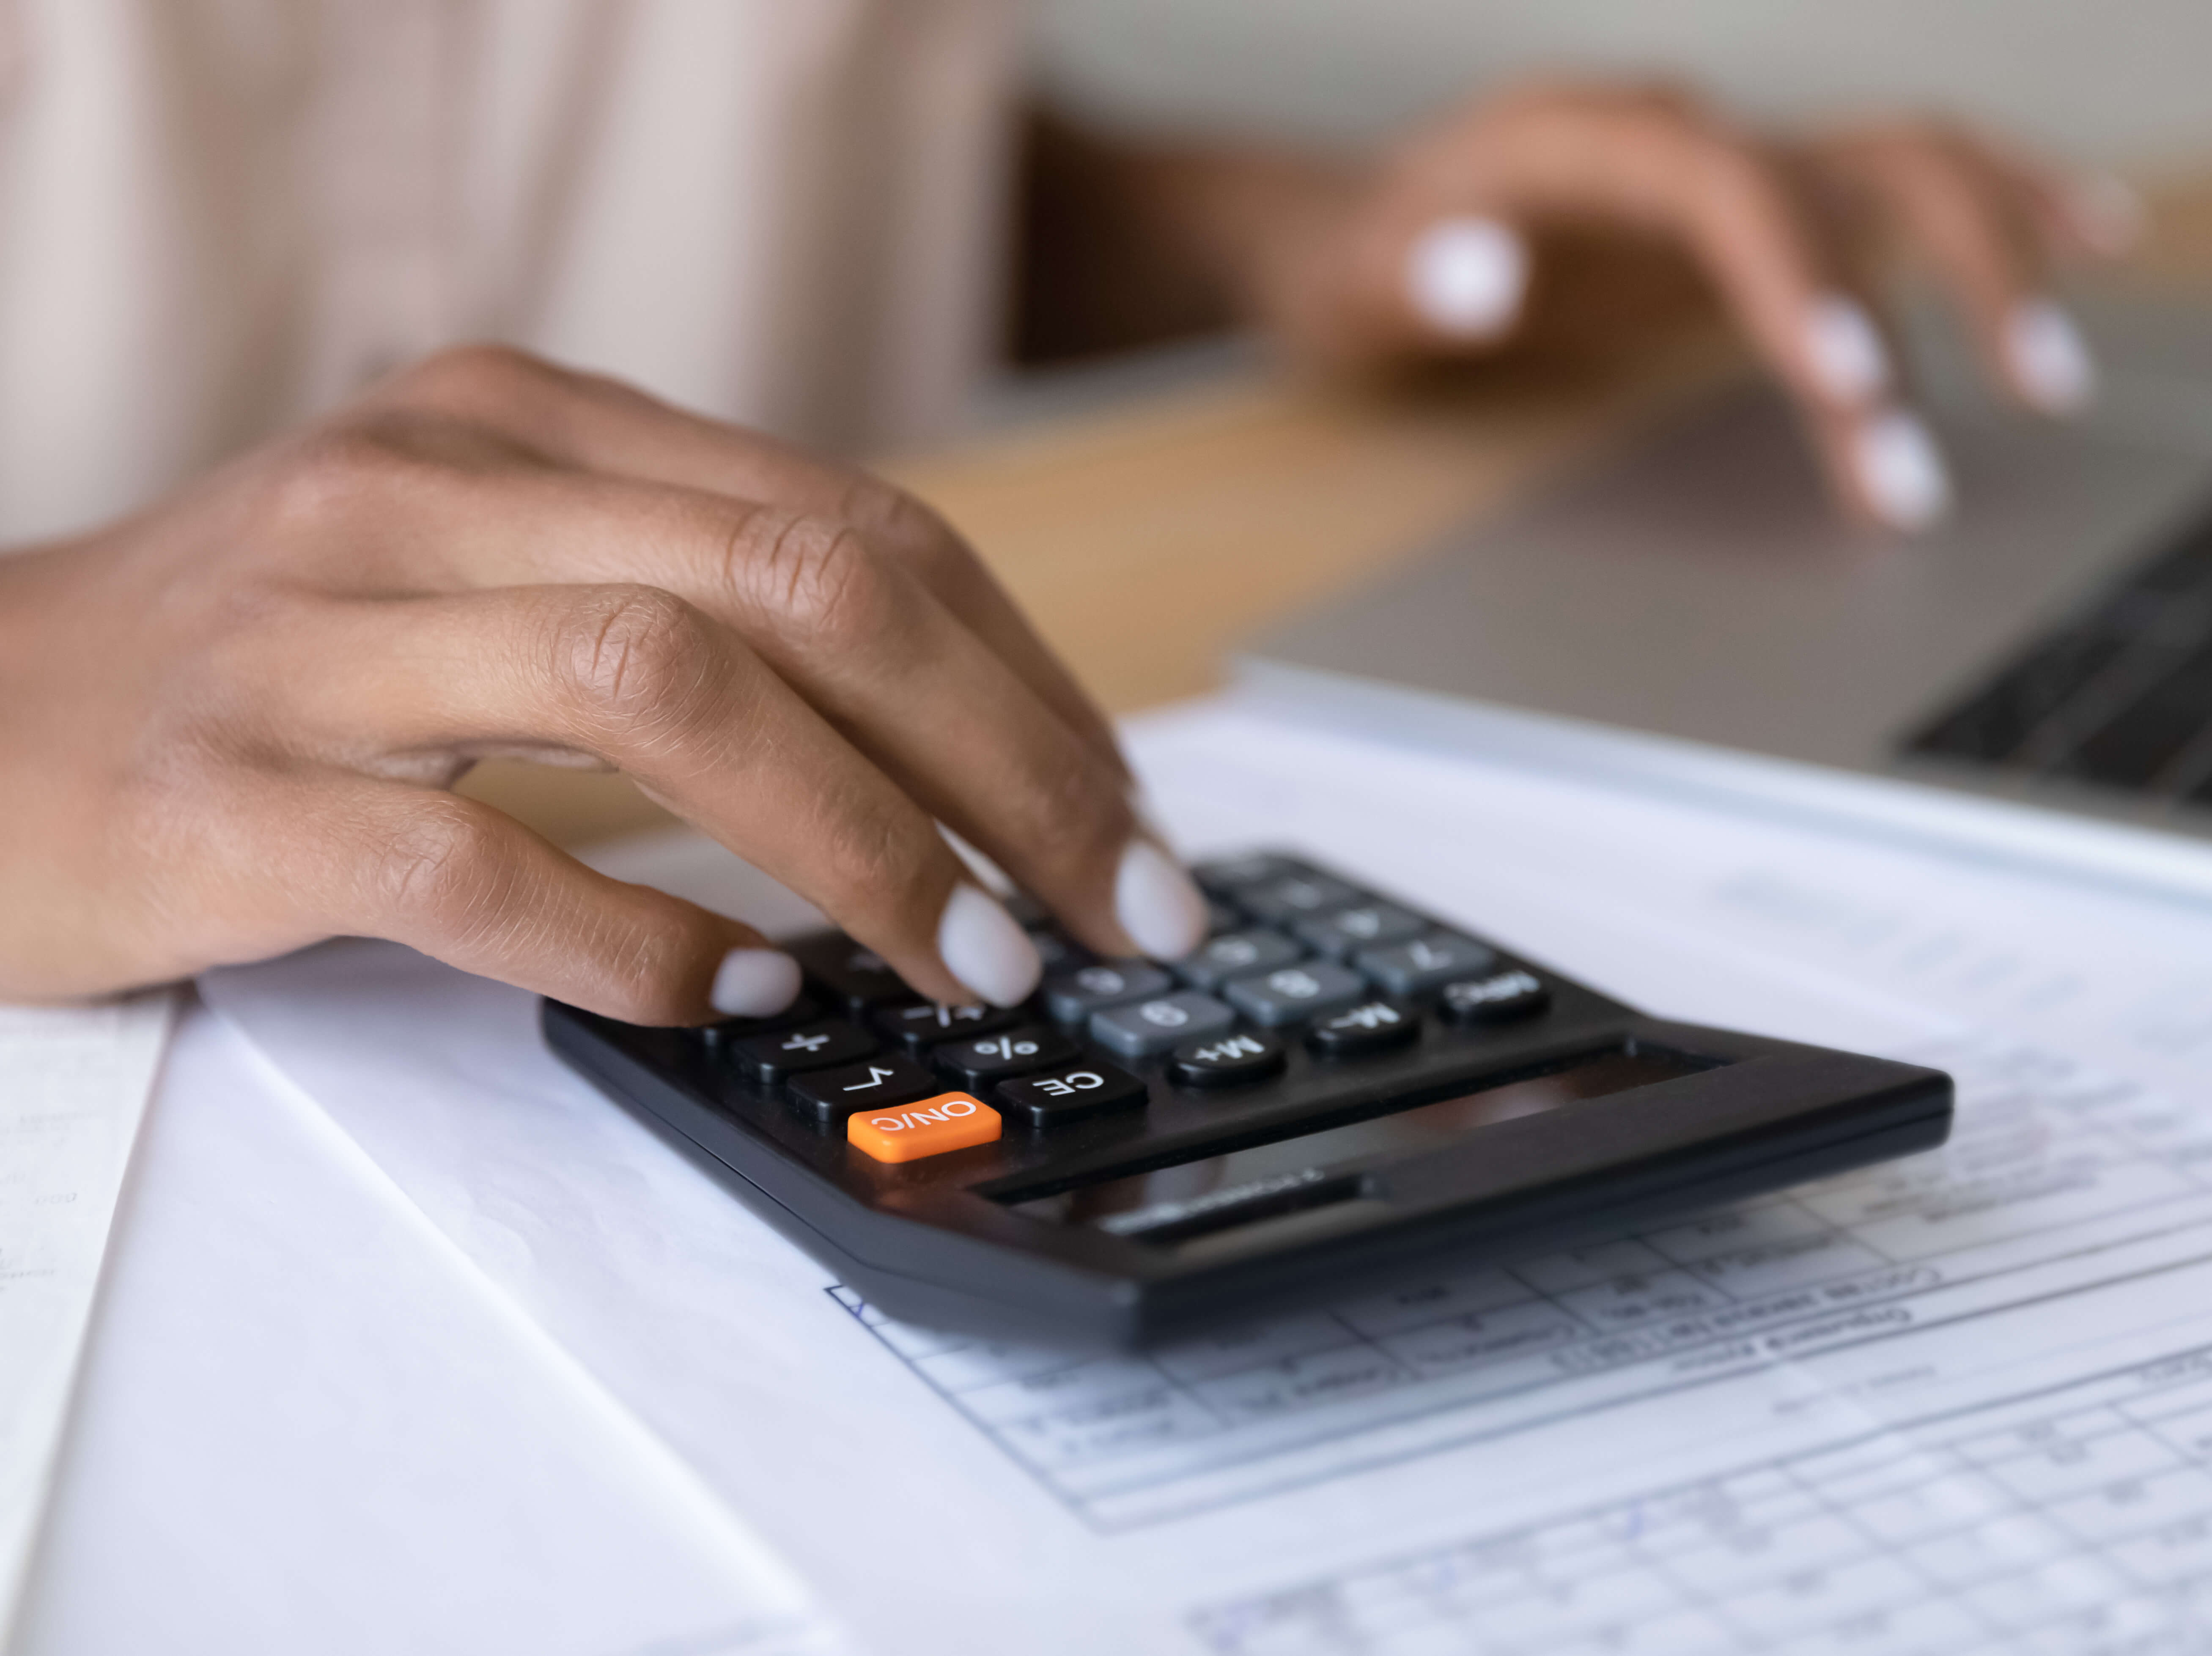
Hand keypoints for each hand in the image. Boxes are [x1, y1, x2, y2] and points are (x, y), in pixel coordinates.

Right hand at [0, 347, 1207, 1019]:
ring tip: (976, 960)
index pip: (857, 529)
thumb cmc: (267, 670)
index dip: (1024, 684)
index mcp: (528, 427)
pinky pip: (470, 857)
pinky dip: (632, 934)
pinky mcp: (227, 793)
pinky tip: (740, 991)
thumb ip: (697, 617)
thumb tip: (951, 755)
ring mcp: (320, 634)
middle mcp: (436, 493)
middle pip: (803, 584)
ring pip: (660, 687)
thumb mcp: (494, 580)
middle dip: (1002, 758)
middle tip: (1117, 908)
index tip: (1127, 822)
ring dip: (860, 840)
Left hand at [1260, 81, 2140, 528]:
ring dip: (1991, 262)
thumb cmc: (1360, 266)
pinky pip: (1891, 201)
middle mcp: (1682, 136)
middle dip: (1933, 288)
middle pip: (1849, 169)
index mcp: (1587, 140)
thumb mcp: (1355, 282)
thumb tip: (1488, 275)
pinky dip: (1990, 221)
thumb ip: (1417, 276)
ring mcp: (1729, 170)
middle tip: (1970, 426)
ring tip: (2050, 381)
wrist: (1361, 232)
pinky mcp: (1757, 218)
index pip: (1728, 189)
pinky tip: (2087, 249)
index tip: (1855, 386)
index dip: (1803, 278)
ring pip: (1903, 174)